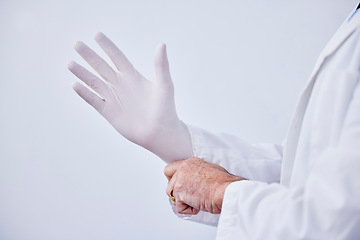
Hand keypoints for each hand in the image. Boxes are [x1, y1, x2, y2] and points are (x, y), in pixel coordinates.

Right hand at [68, 32, 192, 162]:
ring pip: (94, 82)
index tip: (96, 34)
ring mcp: (114, 98)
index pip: (117, 57)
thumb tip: (162, 44)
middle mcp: (121, 85)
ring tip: (70, 63)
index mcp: (133, 76)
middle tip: (77, 44)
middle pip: (101, 67)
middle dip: (89, 56)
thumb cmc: (166, 109)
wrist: (161, 133)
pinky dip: (85, 93)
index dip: (107, 46)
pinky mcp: (109, 113)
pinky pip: (94, 101)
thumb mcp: (164, 85)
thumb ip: (161, 65)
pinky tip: (75, 85)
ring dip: (82, 73)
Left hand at [164, 157, 244, 214]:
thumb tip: (196, 180)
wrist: (227, 190)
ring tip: (198, 199)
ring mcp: (180, 179)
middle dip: (176, 191)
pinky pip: (179, 207)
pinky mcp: (179, 192)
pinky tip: (200, 204)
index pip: (172, 168)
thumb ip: (199, 173)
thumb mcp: (212, 170)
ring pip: (172, 195)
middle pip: (169, 182)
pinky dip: (189, 210)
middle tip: (187, 196)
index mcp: (191, 162)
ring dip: (184, 201)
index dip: (174, 179)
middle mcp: (183, 168)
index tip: (180, 185)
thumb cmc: (225, 183)